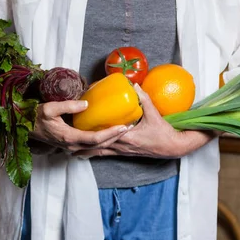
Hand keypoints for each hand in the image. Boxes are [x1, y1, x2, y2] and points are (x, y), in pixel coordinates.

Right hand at [30, 100, 128, 153]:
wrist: (23, 127)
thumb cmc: (35, 117)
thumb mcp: (49, 108)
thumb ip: (68, 106)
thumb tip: (86, 103)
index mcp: (69, 137)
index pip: (95, 139)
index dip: (111, 134)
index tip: (123, 126)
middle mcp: (72, 145)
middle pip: (99, 145)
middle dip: (115, 137)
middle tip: (129, 127)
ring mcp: (71, 147)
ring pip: (95, 147)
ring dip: (110, 140)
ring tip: (122, 130)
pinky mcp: (70, 144)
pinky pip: (89, 145)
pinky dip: (101, 141)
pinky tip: (108, 134)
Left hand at [77, 85, 214, 158]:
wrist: (172, 147)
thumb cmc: (163, 132)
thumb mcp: (154, 114)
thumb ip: (144, 99)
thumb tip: (134, 86)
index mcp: (127, 138)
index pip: (105, 135)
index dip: (91, 132)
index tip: (79, 126)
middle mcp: (122, 147)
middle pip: (97, 147)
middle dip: (82, 144)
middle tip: (67, 139)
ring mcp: (123, 151)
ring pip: (100, 153)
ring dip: (86, 151)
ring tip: (70, 148)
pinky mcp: (125, 153)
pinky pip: (106, 153)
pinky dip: (95, 152)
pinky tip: (87, 151)